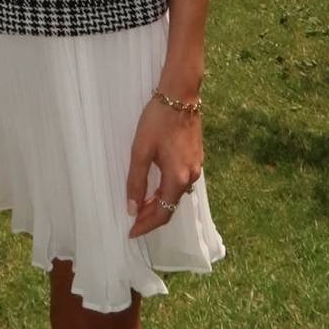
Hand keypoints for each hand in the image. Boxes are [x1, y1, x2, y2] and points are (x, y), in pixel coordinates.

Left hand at [126, 98, 202, 239]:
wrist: (180, 96)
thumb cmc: (158, 121)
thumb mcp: (141, 151)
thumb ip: (136, 181)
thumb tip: (131, 208)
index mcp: (177, 178)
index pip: (162, 213)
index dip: (146, 225)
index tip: (131, 232)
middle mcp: (190, 177)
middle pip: (171, 206)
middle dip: (152, 216)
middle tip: (133, 220)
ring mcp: (196, 167)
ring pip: (176, 194)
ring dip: (160, 203)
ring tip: (142, 205)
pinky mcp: (196, 157)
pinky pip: (181, 182)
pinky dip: (167, 190)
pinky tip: (156, 186)